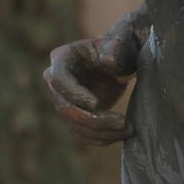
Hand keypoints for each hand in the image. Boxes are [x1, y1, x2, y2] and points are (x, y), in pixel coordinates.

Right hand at [41, 30, 137, 144]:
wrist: (123, 60)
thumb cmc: (121, 48)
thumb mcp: (121, 44)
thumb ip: (115, 49)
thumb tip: (107, 61)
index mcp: (63, 58)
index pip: (59, 80)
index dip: (75, 94)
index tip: (96, 104)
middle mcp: (56, 81)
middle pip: (65, 108)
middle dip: (93, 119)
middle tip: (122, 122)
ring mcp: (64, 101)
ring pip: (74, 125)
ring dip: (100, 132)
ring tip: (127, 130)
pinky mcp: (75, 115)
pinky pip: (81, 134)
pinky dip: (99, 138)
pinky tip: (120, 135)